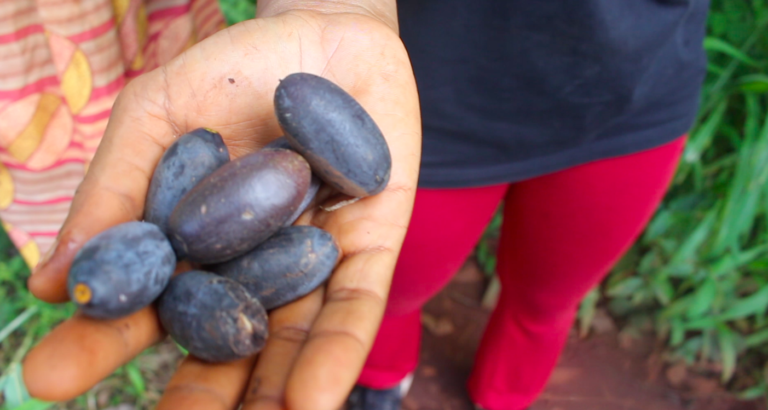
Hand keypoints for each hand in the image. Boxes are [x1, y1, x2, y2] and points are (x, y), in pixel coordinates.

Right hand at [22, 4, 420, 408]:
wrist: (324, 31)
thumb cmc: (233, 68)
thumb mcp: (158, 115)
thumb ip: (114, 191)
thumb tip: (51, 284)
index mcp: (194, 244)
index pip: (148, 306)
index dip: (100, 342)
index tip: (47, 379)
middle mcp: (252, 266)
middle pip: (220, 343)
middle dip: (194, 394)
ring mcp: (312, 262)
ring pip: (288, 343)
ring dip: (267, 398)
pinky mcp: (370, 248)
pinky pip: (353, 308)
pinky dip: (333, 353)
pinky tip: (310, 401)